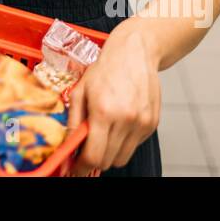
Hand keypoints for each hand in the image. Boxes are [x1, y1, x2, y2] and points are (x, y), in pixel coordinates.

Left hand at [67, 26, 160, 174]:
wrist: (135, 52)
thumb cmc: (106, 68)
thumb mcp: (80, 90)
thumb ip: (74, 120)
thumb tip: (67, 143)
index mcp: (104, 112)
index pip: (94, 156)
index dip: (82, 167)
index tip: (75, 168)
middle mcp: (126, 120)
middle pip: (108, 161)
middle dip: (94, 160)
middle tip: (85, 152)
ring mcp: (142, 123)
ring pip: (123, 157)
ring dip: (110, 154)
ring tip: (102, 136)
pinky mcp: (152, 124)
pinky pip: (134, 145)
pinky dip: (124, 142)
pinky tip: (118, 124)